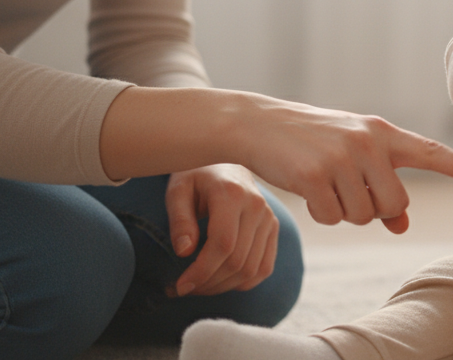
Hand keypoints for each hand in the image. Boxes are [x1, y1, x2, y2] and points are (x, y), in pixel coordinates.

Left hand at [166, 165, 277, 296]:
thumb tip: (184, 253)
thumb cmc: (196, 176)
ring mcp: (269, 219)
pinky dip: (243, 282)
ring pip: (251, 269)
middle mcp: (257, 207)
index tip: (179, 286)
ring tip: (199, 286)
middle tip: (183, 289)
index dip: (201, 272)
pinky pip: (264, 268)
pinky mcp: (273, 229)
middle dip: (208, 283)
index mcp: (232, 194)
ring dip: (223, 286)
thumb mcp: (178, 191)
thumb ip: (180, 220)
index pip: (223, 244)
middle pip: (237, 261)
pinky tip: (221, 281)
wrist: (226, 162)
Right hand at [238, 96, 452, 233]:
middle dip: (375, 209)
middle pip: (395, 205)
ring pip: (364, 215)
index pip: (431, 152)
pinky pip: (332, 218)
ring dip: (345, 211)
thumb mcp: (354, 156)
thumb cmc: (314, 141)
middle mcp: (368, 142)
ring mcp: (341, 158)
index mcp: (384, 133)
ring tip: (325, 182)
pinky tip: (308, 189)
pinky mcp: (314, 175)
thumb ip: (382, 185)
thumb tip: (403, 226)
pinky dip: (321, 214)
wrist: (260, 124)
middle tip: (348, 188)